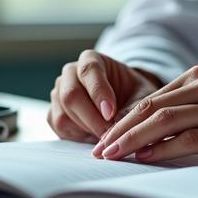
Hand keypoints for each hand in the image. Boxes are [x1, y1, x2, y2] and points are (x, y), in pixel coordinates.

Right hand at [47, 50, 161, 141]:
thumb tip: (115, 129)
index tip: (110, 113)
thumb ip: (131, 110)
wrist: (125, 101)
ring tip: (107, 137)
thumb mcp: (141, 97)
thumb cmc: (134, 94)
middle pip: (70, 95)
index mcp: (91, 59)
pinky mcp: (55, 113)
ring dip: (86, 130)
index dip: (98, 93)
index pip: (89, 70)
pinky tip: (95, 137)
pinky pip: (60, 127)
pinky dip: (78, 137)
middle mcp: (70, 74)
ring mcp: (59, 93)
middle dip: (92, 118)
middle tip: (110, 134)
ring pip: (63, 115)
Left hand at [93, 65, 197, 164]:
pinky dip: (163, 149)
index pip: (151, 99)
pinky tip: (145, 159)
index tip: (104, 138)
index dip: (123, 120)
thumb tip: (153, 137)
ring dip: (132, 139)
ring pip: (164, 120)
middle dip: (119, 130)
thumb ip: (192, 113)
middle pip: (150, 107)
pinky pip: (189, 138)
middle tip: (97, 150)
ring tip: (111, 156)